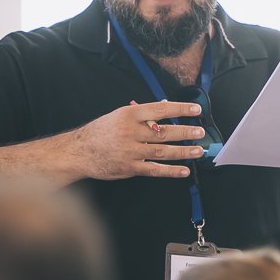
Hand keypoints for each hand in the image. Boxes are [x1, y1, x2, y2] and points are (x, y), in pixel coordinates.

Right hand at [68, 101, 205, 180]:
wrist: (79, 152)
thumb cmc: (99, 132)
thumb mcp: (118, 116)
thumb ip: (141, 114)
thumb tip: (165, 107)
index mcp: (128, 114)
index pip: (159, 110)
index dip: (179, 109)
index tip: (195, 110)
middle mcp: (131, 132)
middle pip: (164, 132)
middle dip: (185, 132)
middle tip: (200, 132)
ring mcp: (131, 151)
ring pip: (162, 151)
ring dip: (183, 152)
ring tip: (198, 150)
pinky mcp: (130, 168)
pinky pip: (154, 170)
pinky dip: (170, 171)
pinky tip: (184, 170)